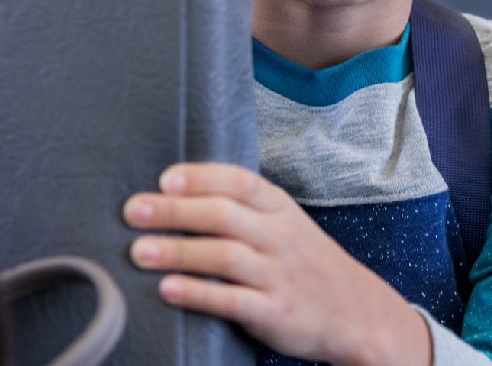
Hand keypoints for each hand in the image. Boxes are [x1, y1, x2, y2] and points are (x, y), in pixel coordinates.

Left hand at [124, 164, 429, 365]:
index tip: (164, 179)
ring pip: (224, 256)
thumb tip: (177, 195)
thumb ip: (244, 209)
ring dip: (178, 251)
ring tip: (138, 251)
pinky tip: (168, 290)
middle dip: (174, 211)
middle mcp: (279, 237)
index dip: (201, 177)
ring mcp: (278, 275)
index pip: (238, 182)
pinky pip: (233, 301)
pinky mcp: (276, 313)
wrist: (359, 313)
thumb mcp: (286, 225)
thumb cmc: (307, 265)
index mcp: (279, 209)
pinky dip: (199, 294)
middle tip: (133, 211)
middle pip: (223, 215)